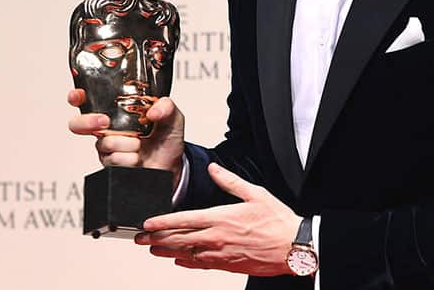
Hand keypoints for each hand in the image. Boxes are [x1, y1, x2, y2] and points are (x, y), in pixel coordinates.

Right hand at [67, 89, 185, 178]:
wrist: (172, 167)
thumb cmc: (167, 139)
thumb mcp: (173, 117)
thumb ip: (167, 107)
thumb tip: (153, 111)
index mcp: (118, 111)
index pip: (90, 100)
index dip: (77, 96)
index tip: (78, 95)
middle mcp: (108, 128)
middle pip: (78, 124)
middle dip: (88, 122)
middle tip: (105, 122)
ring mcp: (107, 147)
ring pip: (105, 142)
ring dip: (127, 143)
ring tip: (140, 143)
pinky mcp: (110, 164)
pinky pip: (113, 159)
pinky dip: (130, 158)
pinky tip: (138, 157)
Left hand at [135, 163, 301, 275]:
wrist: (293, 248)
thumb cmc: (278, 221)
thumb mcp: (255, 193)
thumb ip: (230, 181)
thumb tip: (214, 168)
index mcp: (221, 218)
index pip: (184, 220)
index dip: (162, 222)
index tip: (147, 223)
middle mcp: (217, 238)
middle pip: (179, 239)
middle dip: (156, 239)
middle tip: (140, 238)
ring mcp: (221, 254)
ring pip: (186, 254)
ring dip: (167, 251)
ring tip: (152, 250)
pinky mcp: (228, 265)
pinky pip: (201, 265)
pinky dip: (187, 262)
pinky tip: (179, 261)